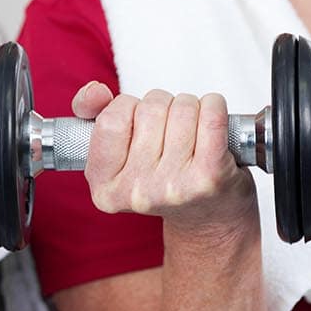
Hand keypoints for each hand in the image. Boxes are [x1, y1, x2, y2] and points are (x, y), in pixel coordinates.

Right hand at [71, 82, 256, 237]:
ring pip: (182, 106)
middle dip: (163, 107)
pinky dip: (215, 106)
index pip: (110, 119)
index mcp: (105, 187)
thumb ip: (94, 114)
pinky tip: (214, 122)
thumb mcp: (118, 153)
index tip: (139, 125)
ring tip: (192, 134)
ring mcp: (174, 186)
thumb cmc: (163, 177)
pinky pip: (212, 115)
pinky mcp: (209, 177)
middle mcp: (137, 192)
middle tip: (170, 133)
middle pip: (150, 108)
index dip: (129, 109)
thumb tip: (95, 91)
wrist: (209, 219)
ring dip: (191, 107)